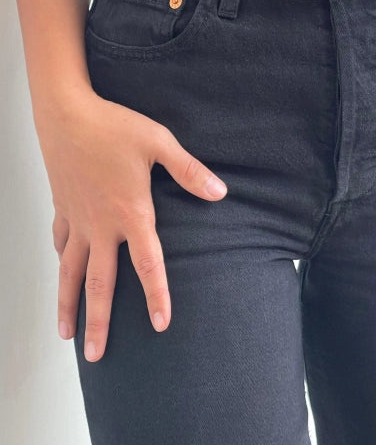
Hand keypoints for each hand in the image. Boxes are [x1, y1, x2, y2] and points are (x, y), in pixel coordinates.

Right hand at [35, 90, 227, 362]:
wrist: (66, 113)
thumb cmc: (114, 126)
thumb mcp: (159, 143)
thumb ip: (189, 171)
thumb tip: (220, 193)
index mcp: (130, 213)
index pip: (147, 264)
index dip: (156, 295)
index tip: (160, 325)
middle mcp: (102, 225)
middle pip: (100, 283)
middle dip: (99, 322)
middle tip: (95, 355)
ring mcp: (78, 218)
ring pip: (71, 271)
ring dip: (68, 304)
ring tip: (66, 333)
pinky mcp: (62, 206)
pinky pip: (60, 242)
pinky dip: (62, 260)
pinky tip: (63, 269)